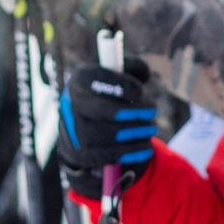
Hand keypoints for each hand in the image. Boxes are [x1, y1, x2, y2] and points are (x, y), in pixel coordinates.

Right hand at [55, 55, 157, 190]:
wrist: (81, 131)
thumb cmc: (106, 97)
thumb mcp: (115, 77)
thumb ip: (131, 68)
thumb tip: (144, 74)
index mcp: (79, 82)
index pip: (94, 79)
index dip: (120, 85)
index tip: (141, 91)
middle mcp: (71, 105)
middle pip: (103, 110)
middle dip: (134, 111)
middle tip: (152, 110)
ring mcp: (74, 132)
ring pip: (107, 134)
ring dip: (135, 132)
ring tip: (150, 129)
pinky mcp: (81, 154)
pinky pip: (108, 155)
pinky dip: (132, 151)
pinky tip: (147, 147)